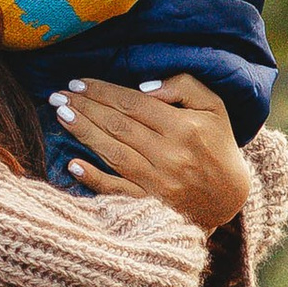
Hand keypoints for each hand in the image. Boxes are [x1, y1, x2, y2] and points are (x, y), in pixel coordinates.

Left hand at [50, 73, 250, 233]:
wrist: (230, 198)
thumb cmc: (217, 145)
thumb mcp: (214, 107)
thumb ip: (183, 86)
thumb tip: (144, 87)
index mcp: (184, 127)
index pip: (133, 103)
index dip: (103, 92)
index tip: (78, 83)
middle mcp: (170, 154)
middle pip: (118, 125)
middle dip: (84, 108)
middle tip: (57, 96)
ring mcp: (158, 182)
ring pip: (113, 152)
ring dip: (83, 133)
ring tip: (60, 116)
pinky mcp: (150, 204)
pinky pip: (117, 191)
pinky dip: (94, 178)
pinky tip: (72, 164)